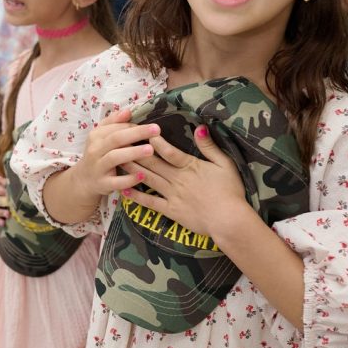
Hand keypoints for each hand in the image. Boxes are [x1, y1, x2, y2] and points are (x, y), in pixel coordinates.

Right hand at [0, 175, 9, 225]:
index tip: (9, 193)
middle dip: (0, 202)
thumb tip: (18, 185)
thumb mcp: (4, 181)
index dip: (2, 190)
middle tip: (8, 203)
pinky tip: (3, 223)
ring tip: (8, 214)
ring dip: (1, 212)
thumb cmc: (3, 185)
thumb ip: (9, 184)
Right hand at [70, 109, 156, 199]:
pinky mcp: (102, 184)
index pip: (116, 127)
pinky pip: (116, 182)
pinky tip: (142, 175)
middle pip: (116, 139)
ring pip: (115, 158)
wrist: (84, 180)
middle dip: (137, 133)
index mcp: (95, 136)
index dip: (134, 126)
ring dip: (133, 153)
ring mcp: (98, 168)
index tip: (151, 127)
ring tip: (150, 150)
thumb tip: (128, 111)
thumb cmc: (99, 154)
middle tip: (156, 130)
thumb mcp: (101, 137)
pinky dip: (129, 179)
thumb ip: (113, 122)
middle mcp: (95, 150)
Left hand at [120, 125, 248, 238]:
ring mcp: (172, 195)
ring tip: (117, 160)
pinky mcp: (170, 210)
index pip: (169, 151)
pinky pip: (150, 202)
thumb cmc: (230, 191)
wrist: (229, 220)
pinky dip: (136, 196)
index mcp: (190, 166)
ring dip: (132, 169)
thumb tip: (200, 128)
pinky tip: (124, 189)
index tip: (143, 132)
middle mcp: (177, 179)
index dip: (155, 141)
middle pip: (153, 163)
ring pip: (148, 179)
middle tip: (121, 143)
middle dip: (136, 152)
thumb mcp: (225, 164)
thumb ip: (210, 147)